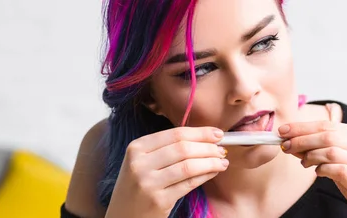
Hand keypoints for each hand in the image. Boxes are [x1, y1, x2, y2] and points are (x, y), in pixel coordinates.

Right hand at [105, 127, 227, 217]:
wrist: (123, 215)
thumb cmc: (139, 186)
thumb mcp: (143, 162)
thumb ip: (167, 148)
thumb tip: (205, 137)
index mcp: (136, 147)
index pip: (175, 134)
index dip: (200, 132)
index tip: (218, 133)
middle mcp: (139, 163)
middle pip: (183, 148)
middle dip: (208, 147)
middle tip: (222, 149)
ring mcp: (147, 183)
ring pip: (188, 166)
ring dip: (210, 162)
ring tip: (222, 161)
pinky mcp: (158, 200)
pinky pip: (189, 184)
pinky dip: (205, 176)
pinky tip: (214, 172)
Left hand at [279, 121, 346, 217]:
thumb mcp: (342, 161)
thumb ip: (322, 149)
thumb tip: (292, 140)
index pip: (329, 124)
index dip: (303, 126)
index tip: (283, 130)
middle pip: (329, 135)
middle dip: (302, 139)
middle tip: (285, 145)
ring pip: (332, 151)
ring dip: (310, 155)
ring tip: (303, 162)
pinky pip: (338, 170)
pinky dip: (322, 169)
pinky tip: (317, 173)